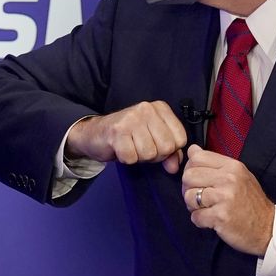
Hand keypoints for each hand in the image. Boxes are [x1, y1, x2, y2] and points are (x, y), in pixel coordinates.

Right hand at [65, 101, 187, 173]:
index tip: (154, 144)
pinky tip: (121, 149)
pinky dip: (126, 159)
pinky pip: (131, 158)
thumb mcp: (153, 139)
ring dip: (139, 157)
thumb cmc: (127, 136)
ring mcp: (131, 119)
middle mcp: (146, 109)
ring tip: (130, 147)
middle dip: (155, 155)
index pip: (180, 139)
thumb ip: (169, 152)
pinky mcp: (117, 132)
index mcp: (160, 108)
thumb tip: (174, 167)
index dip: (169, 150)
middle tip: (140, 147)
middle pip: (166, 147)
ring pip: (149, 153)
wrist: (95, 133)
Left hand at [181, 145, 274, 255]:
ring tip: (205, 209)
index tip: (196, 180)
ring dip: (193, 206)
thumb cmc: (250, 201)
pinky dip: (199, 220)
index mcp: (232, 166)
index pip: (197, 157)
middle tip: (198, 197)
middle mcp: (229, 179)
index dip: (190, 169)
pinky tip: (210, 220)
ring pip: (189, 196)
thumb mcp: (238, 175)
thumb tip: (192, 150)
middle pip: (188, 176)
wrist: (269, 227)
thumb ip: (214, 163)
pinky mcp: (220, 216)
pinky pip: (195, 216)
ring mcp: (225, 198)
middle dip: (188, 188)